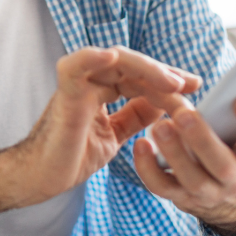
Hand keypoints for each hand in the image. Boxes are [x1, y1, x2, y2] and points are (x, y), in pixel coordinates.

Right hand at [0, 46, 201, 235]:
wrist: (41, 178)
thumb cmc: (70, 157)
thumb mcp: (114, 136)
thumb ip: (135, 116)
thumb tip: (163, 104)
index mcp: (100, 90)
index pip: (138, 76)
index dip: (166, 80)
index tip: (193, 87)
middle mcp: (89, 82)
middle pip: (131, 65)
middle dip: (163, 73)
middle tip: (190, 84)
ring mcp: (76, 85)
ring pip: (114, 61)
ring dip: (146, 68)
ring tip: (172, 82)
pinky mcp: (64, 94)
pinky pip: (76, 67)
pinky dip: (92, 57)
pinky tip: (113, 56)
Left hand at [133, 95, 235, 235]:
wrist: (230, 195)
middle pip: (223, 166)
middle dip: (203, 139)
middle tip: (185, 114)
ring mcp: (208, 192)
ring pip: (192, 178)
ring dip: (174, 152)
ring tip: (160, 126)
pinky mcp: (181, 197)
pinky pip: (162, 186)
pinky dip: (148, 168)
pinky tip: (140, 144)